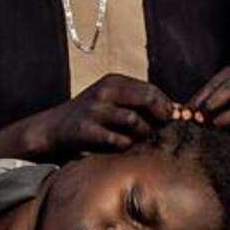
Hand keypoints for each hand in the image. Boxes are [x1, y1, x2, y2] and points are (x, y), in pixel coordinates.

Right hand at [31, 74, 174, 158]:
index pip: (151, 90)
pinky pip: (117, 140)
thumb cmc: (90, 118)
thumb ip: (139, 104)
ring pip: (134, 121)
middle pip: (147, 99)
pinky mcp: (86, 130)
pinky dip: (126, 146)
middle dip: (161, 117)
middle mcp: (105, 91)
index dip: (166, 106)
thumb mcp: (112, 102)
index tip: (173, 121)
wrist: (52, 129)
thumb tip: (177, 111)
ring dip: (144, 135)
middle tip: (163, 131)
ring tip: (142, 142)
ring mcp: (95, 110)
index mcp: (114, 81)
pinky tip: (124, 148)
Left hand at [188, 66, 229, 148]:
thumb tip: (182, 112)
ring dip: (225, 118)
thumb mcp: (212, 101)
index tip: (189, 111)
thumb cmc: (224, 108)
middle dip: (213, 103)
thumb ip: (199, 103)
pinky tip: (226, 132)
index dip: (200, 97)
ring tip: (214, 124)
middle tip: (200, 116)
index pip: (215, 83)